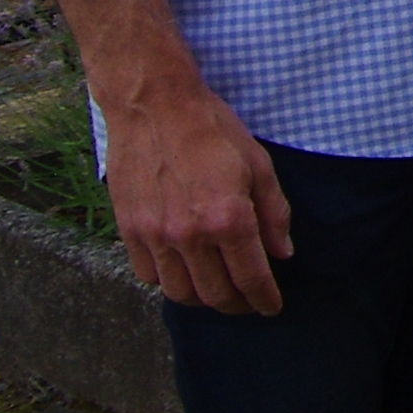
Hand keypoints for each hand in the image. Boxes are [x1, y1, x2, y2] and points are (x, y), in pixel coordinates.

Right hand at [101, 78, 295, 314]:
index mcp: (228, 218)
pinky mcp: (130, 230)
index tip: (271, 307)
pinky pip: (149, 276)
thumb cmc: (211, 129)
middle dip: (237, 305)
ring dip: (203, 299)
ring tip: (217, 290)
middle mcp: (190, 235)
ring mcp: (156, 236)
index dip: (264, 299)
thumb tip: (282, 253)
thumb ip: (273, 213)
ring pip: (180, 293)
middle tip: (248, 301)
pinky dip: (169, 281)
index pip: (251, 279)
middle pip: (216, 295)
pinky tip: (183, 270)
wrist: (154, 106)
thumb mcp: (258, 164)